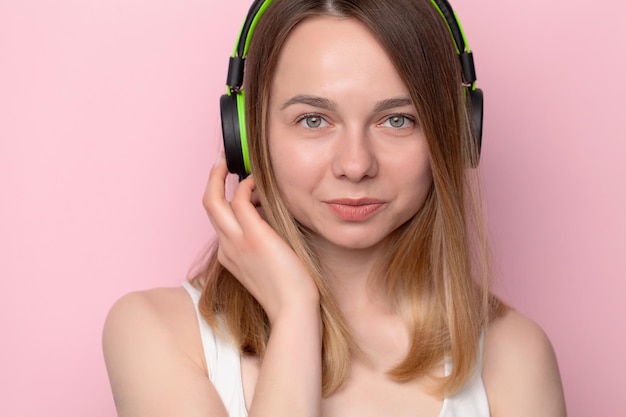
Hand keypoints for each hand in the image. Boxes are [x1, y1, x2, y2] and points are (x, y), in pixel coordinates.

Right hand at [203, 152, 319, 322]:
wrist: (294, 311)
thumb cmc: (291, 292)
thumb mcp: (271, 265)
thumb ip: (266, 242)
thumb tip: (273, 216)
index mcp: (230, 256)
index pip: (221, 220)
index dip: (228, 198)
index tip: (239, 183)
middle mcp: (227, 247)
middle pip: (207, 205)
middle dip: (212, 179)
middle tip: (222, 160)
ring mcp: (236, 242)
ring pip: (213, 200)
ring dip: (222, 175)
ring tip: (237, 162)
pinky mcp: (253, 236)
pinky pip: (240, 198)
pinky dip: (248, 185)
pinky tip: (260, 182)